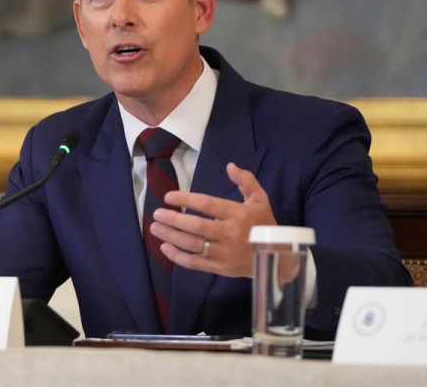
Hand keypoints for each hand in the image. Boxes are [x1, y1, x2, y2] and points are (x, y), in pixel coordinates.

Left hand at [149, 162, 277, 277]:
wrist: (279, 258)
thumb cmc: (265, 225)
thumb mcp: (260, 200)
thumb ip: (246, 181)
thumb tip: (230, 165)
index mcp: (238, 214)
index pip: (208, 204)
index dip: (187, 200)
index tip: (169, 196)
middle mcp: (230, 234)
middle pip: (197, 227)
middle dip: (174, 220)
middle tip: (157, 213)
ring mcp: (224, 253)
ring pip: (193, 245)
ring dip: (171, 236)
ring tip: (155, 228)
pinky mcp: (220, 268)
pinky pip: (195, 263)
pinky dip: (178, 257)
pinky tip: (165, 247)